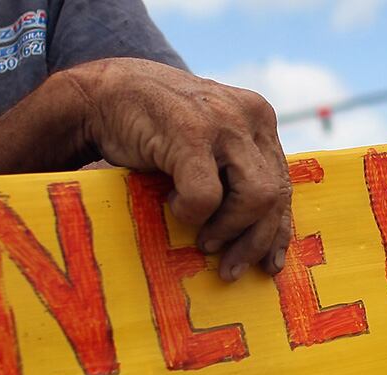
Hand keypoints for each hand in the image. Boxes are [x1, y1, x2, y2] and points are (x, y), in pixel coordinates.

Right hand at [61, 58, 291, 280]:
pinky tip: (172, 203)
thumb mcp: (208, 145)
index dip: (278, 229)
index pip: (283, 184)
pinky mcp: (192, 134)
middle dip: (255, 241)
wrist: (104, 94)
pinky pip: (207, 197)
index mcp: (259, 119)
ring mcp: (223, 123)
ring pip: (255, 197)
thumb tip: (260, 234)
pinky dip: (190, 212)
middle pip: (275, 195)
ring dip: (228, 229)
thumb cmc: (153, 128)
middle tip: (230, 268)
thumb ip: (235, 172)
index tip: (270, 264)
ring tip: (202, 239)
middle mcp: (250, 116)